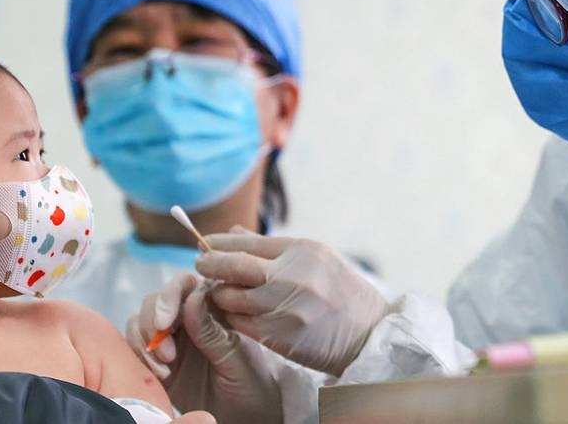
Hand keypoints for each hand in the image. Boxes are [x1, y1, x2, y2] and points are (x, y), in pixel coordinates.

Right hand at [127, 276, 281, 423]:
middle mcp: (189, 318)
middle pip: (157, 300)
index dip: (170, 295)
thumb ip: (212, 331)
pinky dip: (140, 357)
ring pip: (141, 321)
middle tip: (166, 353)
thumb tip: (193, 296)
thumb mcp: (236, 358)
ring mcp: (172, 338)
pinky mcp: (158, 360)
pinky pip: (137, 347)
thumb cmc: (252, 384)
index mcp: (214, 307)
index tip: (165, 321)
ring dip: (145, 341)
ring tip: (165, 367)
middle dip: (153, 322)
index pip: (186, 284)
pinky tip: (160, 375)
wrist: (247, 417)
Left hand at [197, 229, 388, 376]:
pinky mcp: (279, 335)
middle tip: (199, 264)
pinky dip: (231, 316)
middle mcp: (292, 275)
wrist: (368, 334)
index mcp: (302, 250)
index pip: (248, 241)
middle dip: (210, 264)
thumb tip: (233, 232)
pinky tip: (232, 313)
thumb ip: (273, 248)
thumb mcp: (316, 260)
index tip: (205, 244)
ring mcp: (285, 307)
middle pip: (233, 265)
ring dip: (219, 294)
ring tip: (217, 291)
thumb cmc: (341, 292)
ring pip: (232, 297)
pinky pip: (240, 323)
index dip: (220, 242)